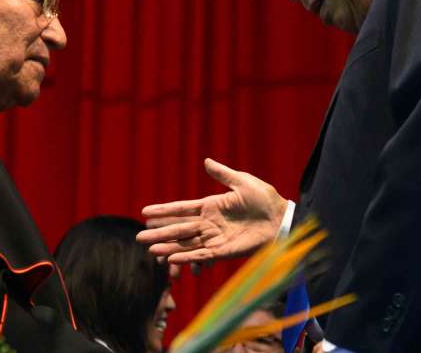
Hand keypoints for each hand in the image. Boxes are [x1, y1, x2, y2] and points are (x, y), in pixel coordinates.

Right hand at [136, 158, 288, 263]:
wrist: (281, 219)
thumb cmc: (265, 199)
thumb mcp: (242, 181)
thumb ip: (223, 174)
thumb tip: (206, 161)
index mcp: (211, 206)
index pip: (182, 209)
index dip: (164, 210)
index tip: (145, 211)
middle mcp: (209, 224)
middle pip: (179, 229)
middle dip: (159, 233)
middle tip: (139, 237)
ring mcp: (215, 239)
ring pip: (186, 244)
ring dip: (168, 247)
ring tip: (150, 249)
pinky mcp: (224, 252)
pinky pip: (202, 256)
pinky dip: (187, 258)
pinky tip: (173, 259)